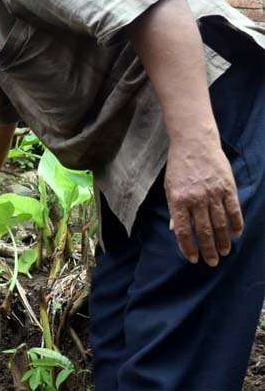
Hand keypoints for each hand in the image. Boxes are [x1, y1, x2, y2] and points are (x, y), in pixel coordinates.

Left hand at [165, 138, 242, 266]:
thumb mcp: (170, 187)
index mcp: (178, 200)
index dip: (188, 247)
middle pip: (204, 231)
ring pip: (220, 223)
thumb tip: (176, 230)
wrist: (194, 143)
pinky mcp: (227, 187)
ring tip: (224, 252)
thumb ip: (175, 209)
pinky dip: (236, 224)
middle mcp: (196, 199)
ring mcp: (213, 193)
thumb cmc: (179, 166)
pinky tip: (236, 234)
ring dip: (223, 241)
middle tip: (211, 262)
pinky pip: (233, 210)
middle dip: (207, 249)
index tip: (193, 259)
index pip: (184, 230)